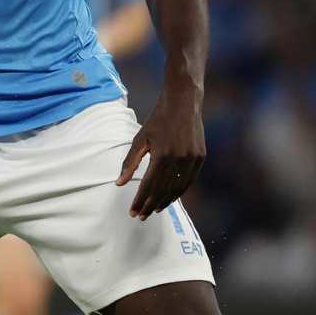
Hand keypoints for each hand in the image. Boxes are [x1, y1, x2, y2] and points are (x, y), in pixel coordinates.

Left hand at [115, 91, 204, 219]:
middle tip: (141, 216)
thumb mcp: (140, 139)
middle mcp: (179, 160)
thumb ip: (129, 162)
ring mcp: (193, 160)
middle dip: (151, 205)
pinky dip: (179, 191)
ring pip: (178, 189)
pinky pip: (189, 181)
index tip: (133, 212)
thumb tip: (119, 183)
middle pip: (163, 190)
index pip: (149, 186)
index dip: (141, 201)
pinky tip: (170, 197)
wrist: (183, 103)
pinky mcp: (201, 158)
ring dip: (165, 202)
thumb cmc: (157, 120)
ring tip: (154, 210)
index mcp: (162, 156)